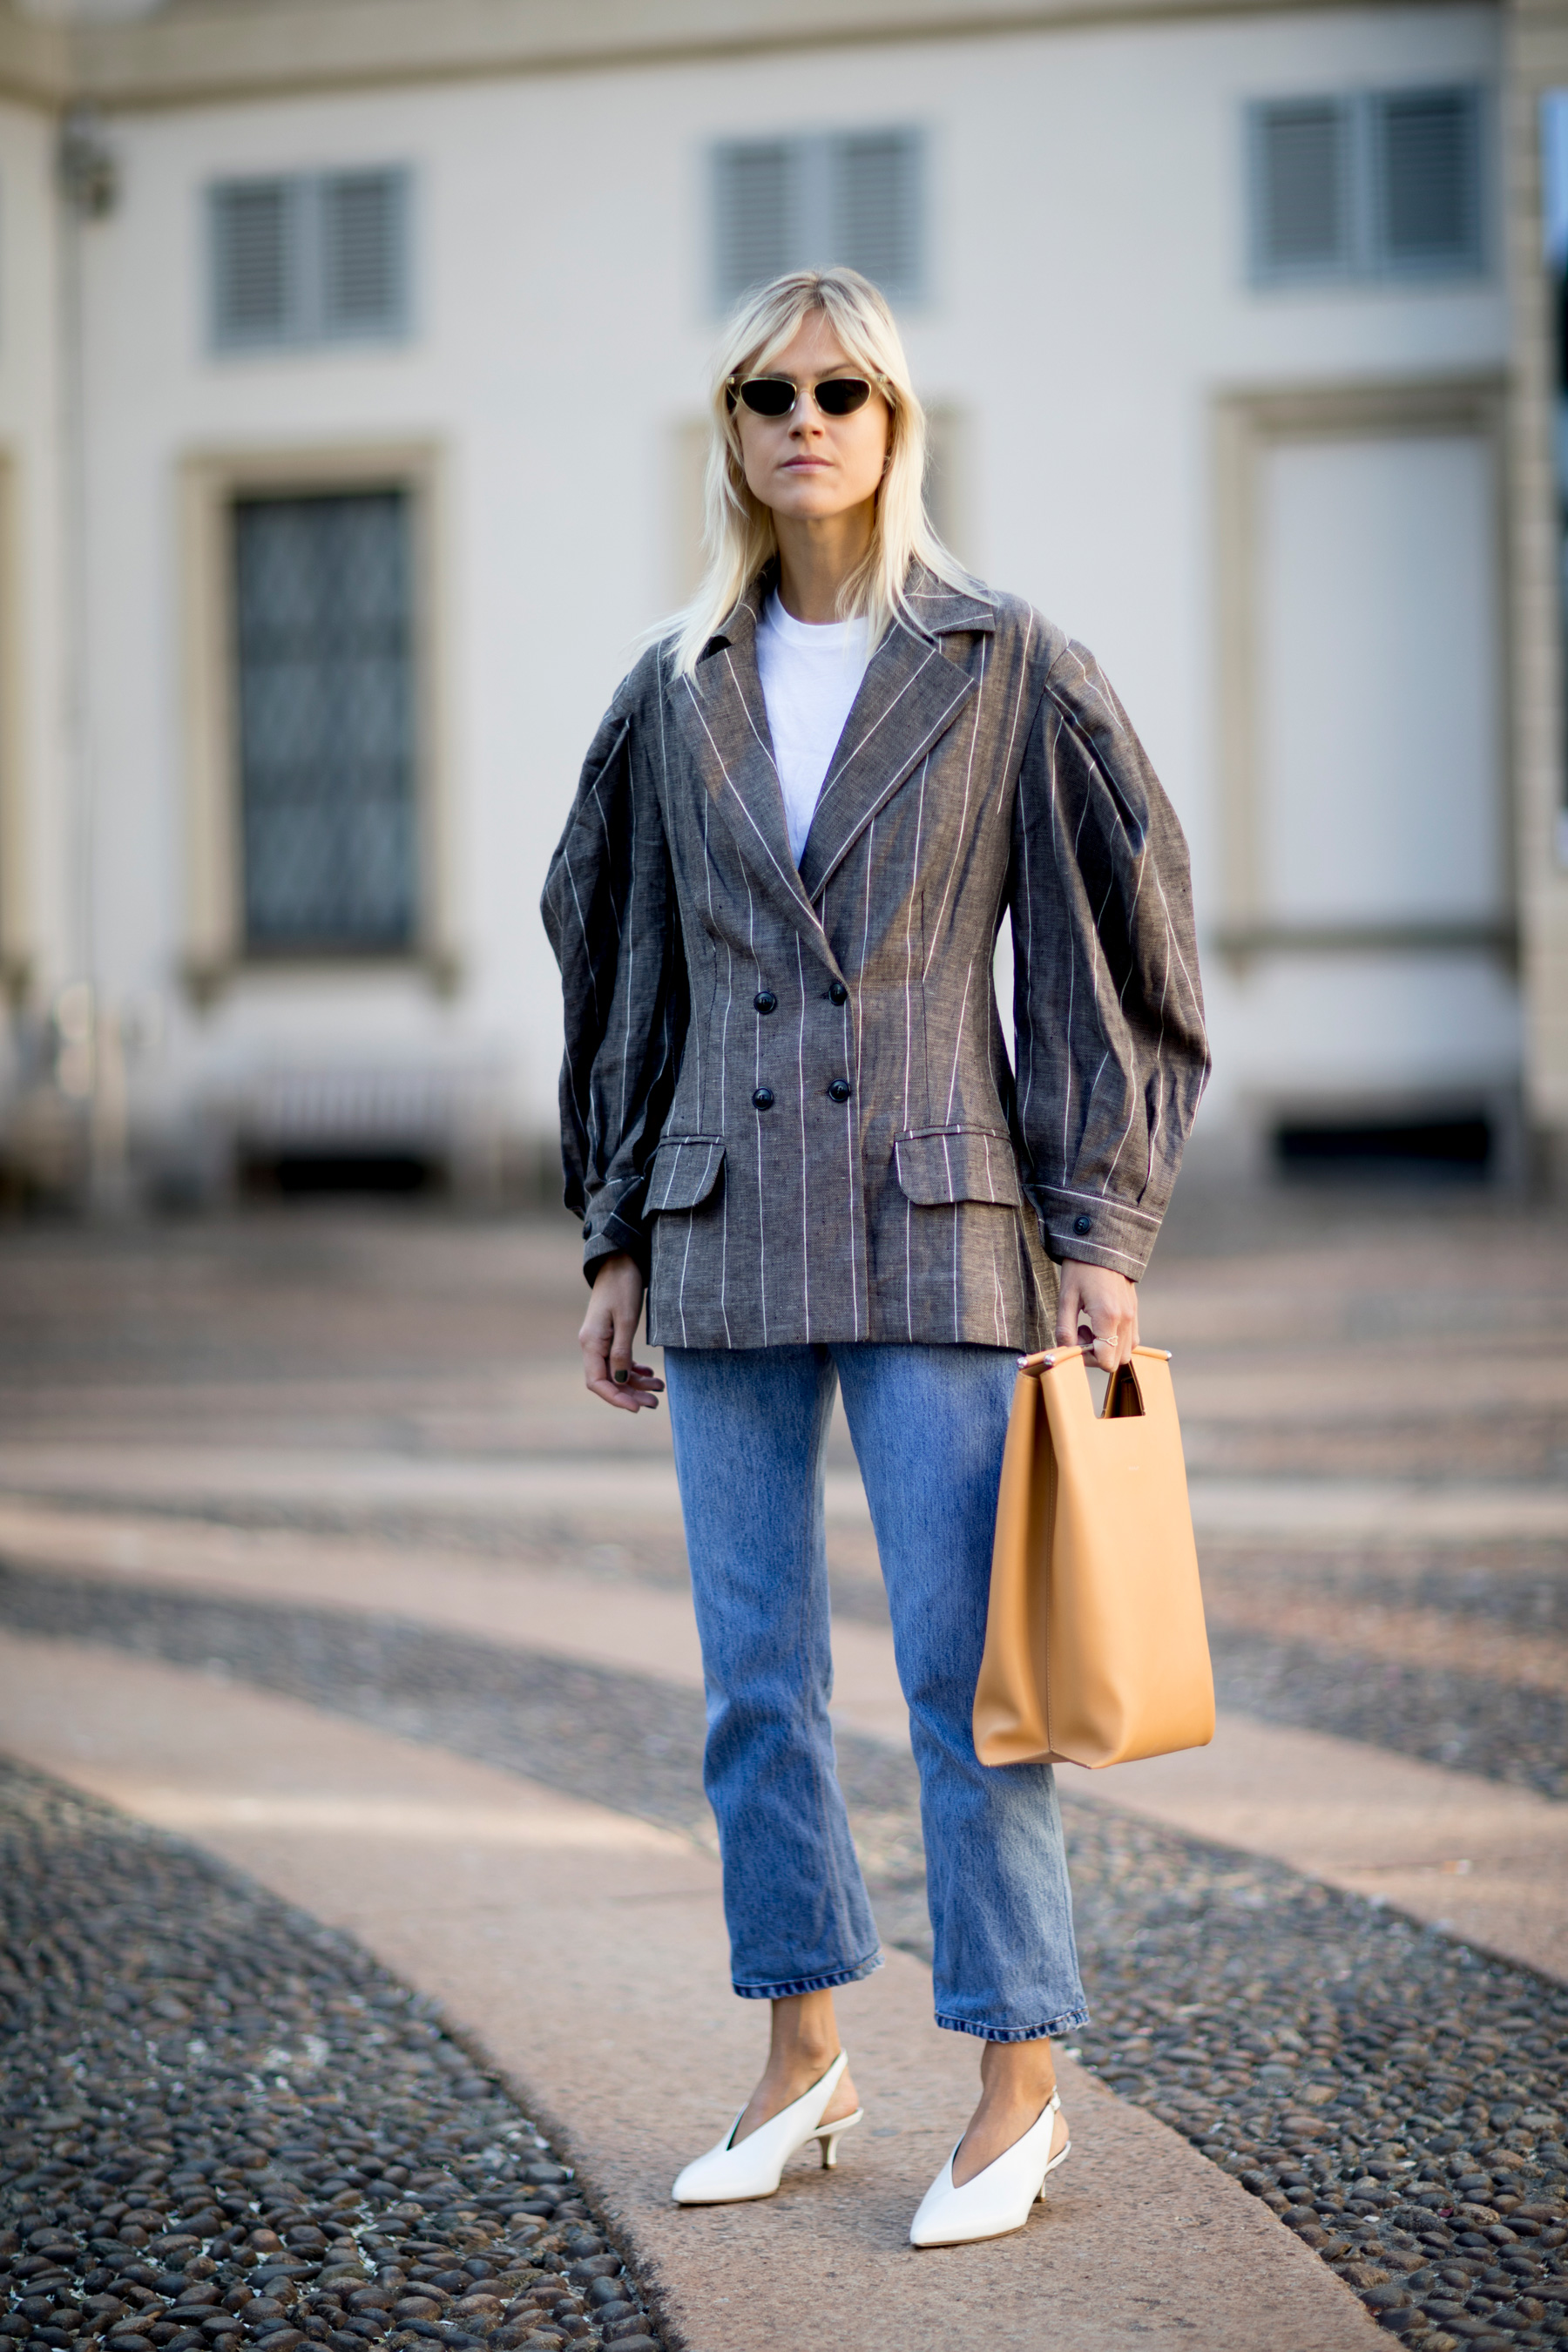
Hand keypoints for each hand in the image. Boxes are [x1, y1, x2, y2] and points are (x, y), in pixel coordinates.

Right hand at [579, 1252, 663, 1412]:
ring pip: (616, 1371)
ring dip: (636, 1383)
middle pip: (608, 1380)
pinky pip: (619, 1360)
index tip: (636, 1408)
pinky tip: (650, 1374)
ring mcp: (600, 1340)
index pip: (597, 1382)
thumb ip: (622, 1351)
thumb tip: (619, 1381)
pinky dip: (634, 1369)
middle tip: (655, 1403)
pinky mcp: (610, 1334)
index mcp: (591, 1342)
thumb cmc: (623, 1285)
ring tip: (659, 1388)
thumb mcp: (627, 1320)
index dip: (616, 1398)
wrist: (620, 1259)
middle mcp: (592, 1344)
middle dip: (630, 1394)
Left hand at [1055, 1258, 1138, 1370]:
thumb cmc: (1080, 1269)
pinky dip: (1116, 1340)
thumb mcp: (1065, 1298)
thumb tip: (1066, 1351)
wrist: (1102, 1245)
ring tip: (1091, 1327)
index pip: (1105, 1361)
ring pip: (1127, 1351)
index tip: (1074, 1342)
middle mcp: (1125, 1319)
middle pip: (1118, 1360)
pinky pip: (1132, 1338)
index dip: (1087, 1359)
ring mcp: (1133, 1315)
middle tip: (1081, 1333)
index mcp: (1108, 1317)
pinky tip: (1101, 1323)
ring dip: (1108, 1348)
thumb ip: (1065, 1329)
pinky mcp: (1135, 1311)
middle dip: (1097, 1355)